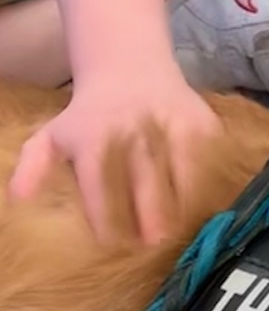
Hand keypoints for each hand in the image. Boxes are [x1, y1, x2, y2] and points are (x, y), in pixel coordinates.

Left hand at [8, 70, 223, 243]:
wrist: (129, 68)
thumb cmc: (89, 116)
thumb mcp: (53, 135)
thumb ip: (34, 166)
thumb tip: (19, 198)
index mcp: (93, 137)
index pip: (98, 182)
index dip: (104, 215)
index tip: (110, 242)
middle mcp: (132, 128)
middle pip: (144, 177)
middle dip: (150, 212)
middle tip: (153, 241)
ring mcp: (169, 121)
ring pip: (182, 167)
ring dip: (183, 199)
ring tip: (183, 227)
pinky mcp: (198, 118)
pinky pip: (207, 154)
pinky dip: (208, 179)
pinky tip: (204, 202)